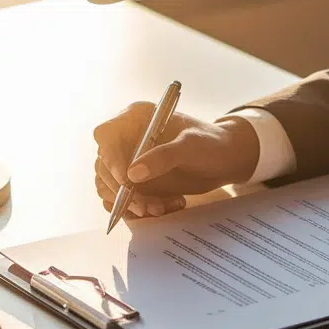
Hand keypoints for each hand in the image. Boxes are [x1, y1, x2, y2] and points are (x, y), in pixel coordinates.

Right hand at [93, 104, 259, 217]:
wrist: (225, 159)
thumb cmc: (210, 143)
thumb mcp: (191, 146)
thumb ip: (163, 157)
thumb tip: (132, 175)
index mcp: (135, 119)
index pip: (106, 135)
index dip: (109, 158)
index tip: (126, 180)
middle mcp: (126, 140)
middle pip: (103, 167)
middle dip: (122, 191)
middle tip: (145, 206)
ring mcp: (128, 162)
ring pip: (111, 188)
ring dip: (130, 204)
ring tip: (160, 208)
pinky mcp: (135, 183)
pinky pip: (123, 200)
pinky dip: (137, 209)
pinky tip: (164, 207)